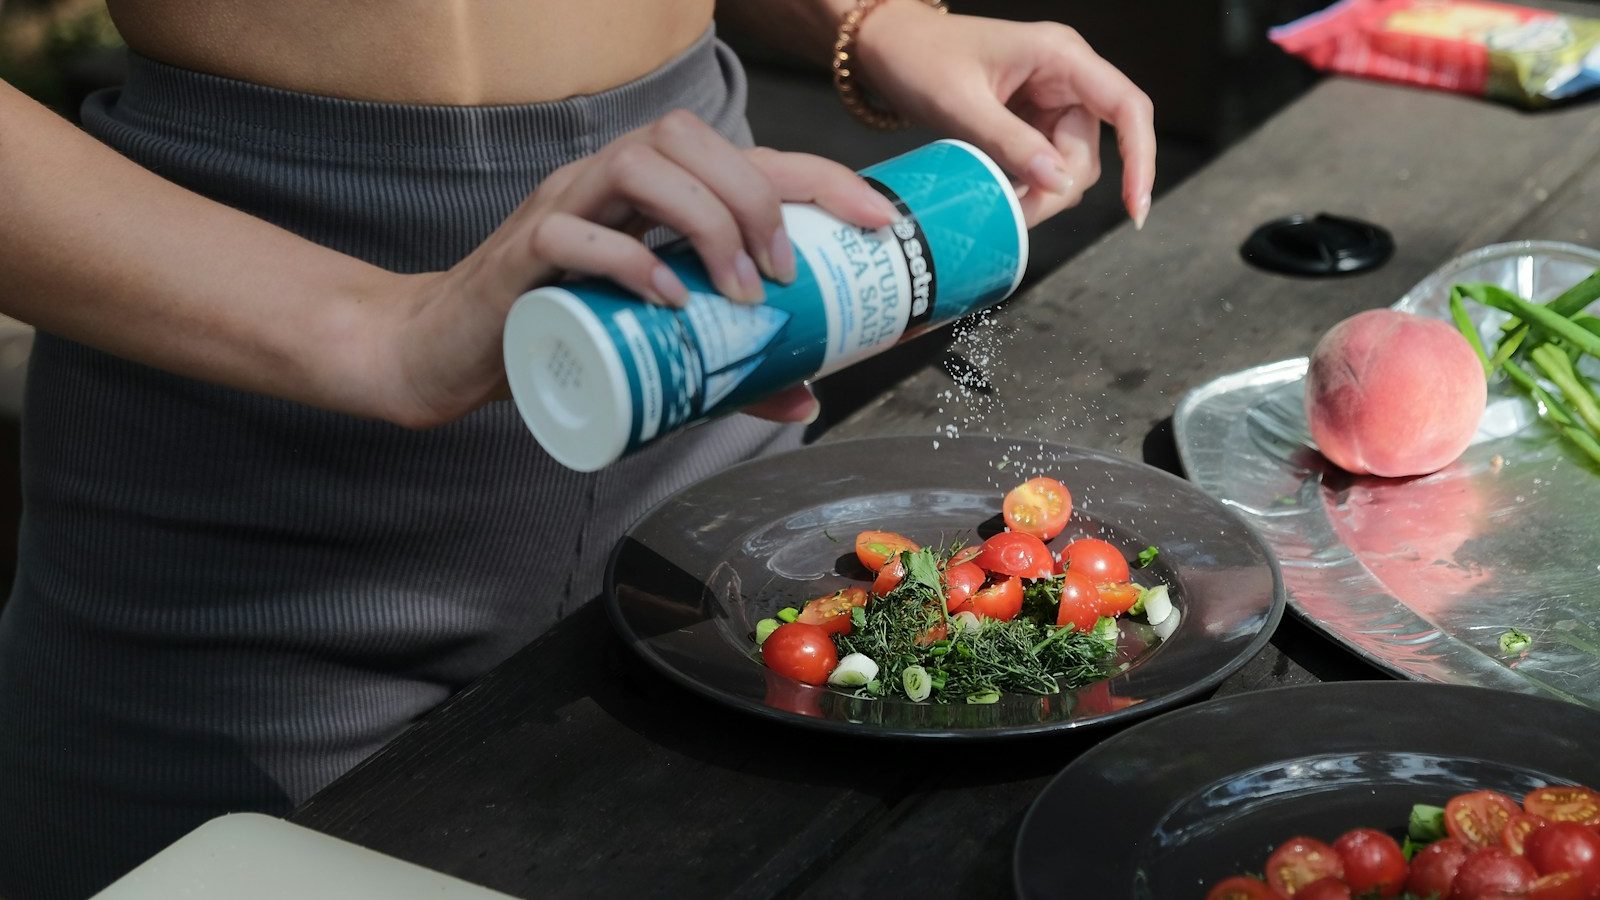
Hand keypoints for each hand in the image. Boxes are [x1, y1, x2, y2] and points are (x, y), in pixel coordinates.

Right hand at [382, 111, 900, 428]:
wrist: (448, 354)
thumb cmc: (554, 334)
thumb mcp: (658, 349)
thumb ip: (729, 368)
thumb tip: (806, 394)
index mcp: (651, 193)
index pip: (742, 156)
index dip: (817, 178)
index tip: (877, 222)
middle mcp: (607, 183)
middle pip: (691, 138)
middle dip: (759, 197)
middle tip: (787, 274)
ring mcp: (562, 209)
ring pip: (640, 165)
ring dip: (707, 222)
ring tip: (737, 292)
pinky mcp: (522, 255)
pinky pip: (574, 235)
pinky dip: (631, 260)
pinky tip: (668, 301)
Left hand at [854, 3, 1155, 228]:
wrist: (888, 47)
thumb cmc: (919, 59)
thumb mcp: (960, 104)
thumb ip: (1009, 143)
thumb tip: (1058, 182)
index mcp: (1061, 56)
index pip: (1127, 107)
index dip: (1141, 158)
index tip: (1134, 207)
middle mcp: (1066, 76)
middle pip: (1092, 150)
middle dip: (1058, 188)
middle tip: (1014, 211)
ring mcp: (1050, 99)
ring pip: (1068, 165)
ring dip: (1039, 191)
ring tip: (996, 196)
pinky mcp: (1031, 120)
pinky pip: (1045, 164)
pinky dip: (1026, 185)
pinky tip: (998, 188)